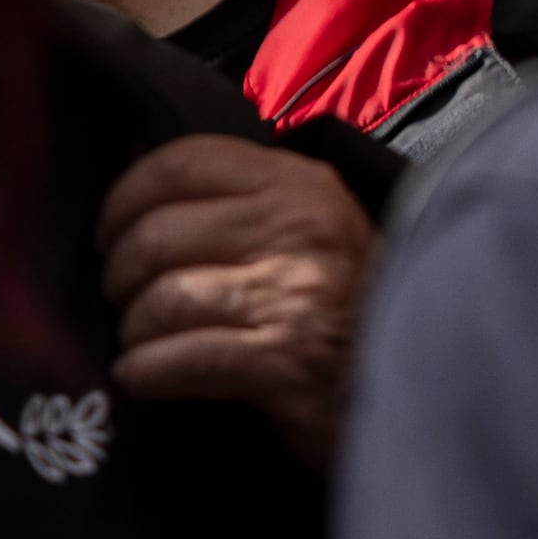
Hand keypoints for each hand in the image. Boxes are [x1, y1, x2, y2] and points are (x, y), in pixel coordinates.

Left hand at [100, 135, 368, 466]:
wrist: (425, 373)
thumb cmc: (351, 303)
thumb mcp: (314, 227)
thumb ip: (247, 201)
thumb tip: (141, 190)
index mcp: (301, 185)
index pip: (181, 161)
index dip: (124, 199)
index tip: (112, 233)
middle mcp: (300, 227)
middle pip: (153, 236)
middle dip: (120, 280)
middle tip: (130, 301)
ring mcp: (295, 293)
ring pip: (155, 303)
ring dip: (134, 334)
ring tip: (147, 343)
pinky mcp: (285, 359)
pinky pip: (170, 361)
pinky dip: (143, 374)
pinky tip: (149, 377)